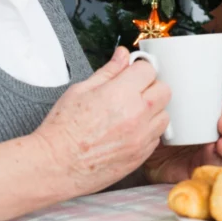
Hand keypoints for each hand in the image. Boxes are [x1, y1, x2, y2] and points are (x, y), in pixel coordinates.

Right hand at [33, 47, 171, 196]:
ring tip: (132, 113)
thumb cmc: (63, 129)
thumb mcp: (81, 90)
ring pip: (165, 114)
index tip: (132, 74)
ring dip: (153, 110)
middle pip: (164, 90)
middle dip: (150, 87)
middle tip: (133, 91)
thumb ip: (108, 71)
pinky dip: (148, 131)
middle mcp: (136, 115)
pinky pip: (157, 136)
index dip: (138, 70)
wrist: (56, 165)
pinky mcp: (141, 155)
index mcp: (121, 94)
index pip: (148, 70)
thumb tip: (122, 55)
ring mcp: (141, 137)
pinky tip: (130, 130)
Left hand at [142, 76, 221, 183]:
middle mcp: (210, 126)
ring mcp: (208, 146)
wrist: (138, 153)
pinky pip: (215, 162)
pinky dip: (216, 158)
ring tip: (221, 143)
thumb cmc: (150, 123)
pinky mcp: (202, 164)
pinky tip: (213, 154)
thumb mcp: (156, 104)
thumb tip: (154, 65)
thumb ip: (160, 90)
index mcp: (204, 107)